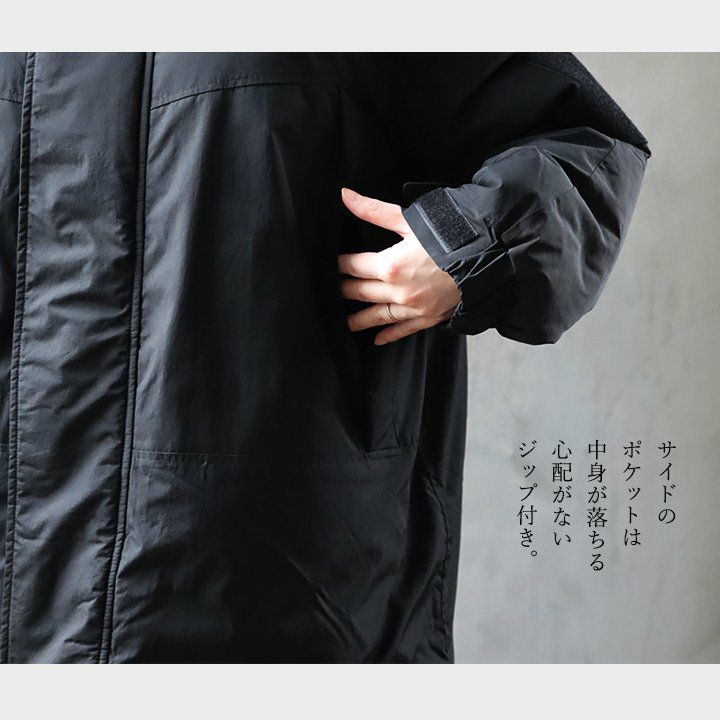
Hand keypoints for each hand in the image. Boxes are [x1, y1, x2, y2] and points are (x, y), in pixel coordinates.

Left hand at [338, 187, 461, 345]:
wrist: (490, 256)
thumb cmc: (450, 235)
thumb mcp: (409, 219)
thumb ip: (374, 210)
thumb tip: (345, 195)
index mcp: (390, 265)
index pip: (353, 266)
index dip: (339, 264)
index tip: (332, 265)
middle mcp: (398, 291)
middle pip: (360, 292)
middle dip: (344, 290)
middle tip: (331, 292)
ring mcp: (414, 307)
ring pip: (378, 316)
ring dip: (359, 320)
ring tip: (345, 323)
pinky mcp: (429, 317)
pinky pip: (403, 329)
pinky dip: (389, 335)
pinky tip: (377, 339)